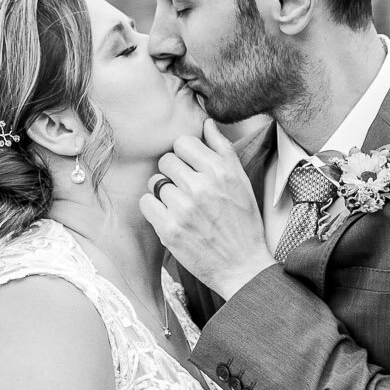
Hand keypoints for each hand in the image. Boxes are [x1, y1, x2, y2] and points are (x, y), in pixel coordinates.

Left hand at [141, 118, 278, 298]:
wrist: (242, 267)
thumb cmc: (243, 223)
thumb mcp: (241, 182)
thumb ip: (222, 150)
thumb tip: (206, 123)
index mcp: (221, 171)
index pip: (183, 142)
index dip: (185, 156)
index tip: (192, 170)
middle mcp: (201, 186)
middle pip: (166, 160)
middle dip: (173, 174)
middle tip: (187, 191)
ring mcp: (183, 208)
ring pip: (155, 182)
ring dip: (165, 194)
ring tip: (182, 208)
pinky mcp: (169, 229)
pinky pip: (146, 202)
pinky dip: (155, 210)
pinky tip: (171, 218)